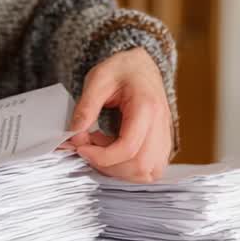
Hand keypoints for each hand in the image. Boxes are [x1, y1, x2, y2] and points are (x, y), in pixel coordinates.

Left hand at [67, 48, 171, 182]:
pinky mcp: (162, 145)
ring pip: (148, 173)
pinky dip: (130, 170)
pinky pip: (151, 170)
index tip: (81, 148)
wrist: (142, 66)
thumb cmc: (123, 69)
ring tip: (102, 149)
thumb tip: (74, 135)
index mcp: (147, 107)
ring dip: (120, 170)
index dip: (101, 156)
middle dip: (109, 166)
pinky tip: (114, 153)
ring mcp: (165, 137)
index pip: (129, 148)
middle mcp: (161, 125)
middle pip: (140, 166)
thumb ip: (86, 107)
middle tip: (90, 148)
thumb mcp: (98, 79)